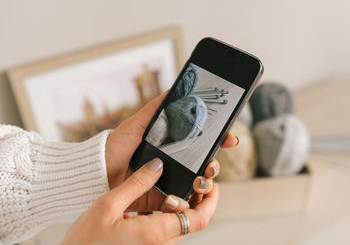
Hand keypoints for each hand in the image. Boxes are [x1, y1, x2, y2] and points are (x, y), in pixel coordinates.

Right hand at [62, 158, 218, 244]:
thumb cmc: (85, 242)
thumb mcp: (108, 206)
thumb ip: (136, 183)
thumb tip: (158, 165)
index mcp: (155, 233)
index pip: (199, 219)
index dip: (211, 200)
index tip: (212, 184)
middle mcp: (160, 244)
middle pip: (193, 221)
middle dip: (199, 200)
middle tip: (195, 179)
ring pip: (181, 226)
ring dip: (185, 207)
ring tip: (179, 185)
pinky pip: (166, 230)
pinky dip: (170, 214)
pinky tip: (158, 200)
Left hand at [105, 93, 237, 212]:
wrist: (93, 175)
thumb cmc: (112, 149)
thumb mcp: (135, 125)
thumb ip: (155, 109)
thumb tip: (174, 89)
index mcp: (169, 146)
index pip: (200, 143)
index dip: (217, 140)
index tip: (229, 138)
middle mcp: (172, 164)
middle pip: (203, 165)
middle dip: (214, 164)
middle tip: (212, 164)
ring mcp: (167, 182)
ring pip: (196, 184)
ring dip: (205, 182)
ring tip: (201, 179)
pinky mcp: (160, 200)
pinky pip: (180, 202)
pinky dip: (188, 200)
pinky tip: (187, 193)